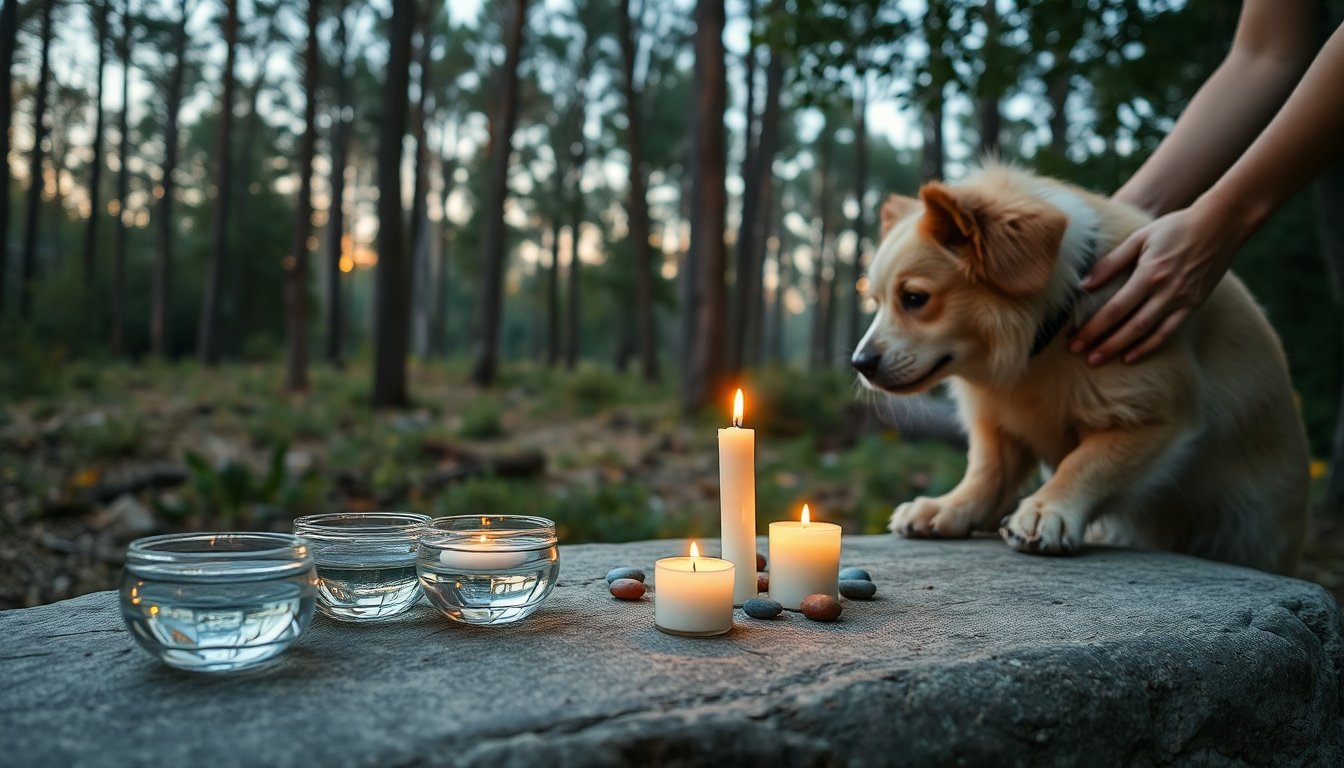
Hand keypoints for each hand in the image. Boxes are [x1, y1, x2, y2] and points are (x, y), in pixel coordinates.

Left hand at [1070, 204, 1238, 364]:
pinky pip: (1169, 332)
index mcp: (1150, 273)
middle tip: (1080, 355)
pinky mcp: (1194, 305)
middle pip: (1130, 326)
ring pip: (1148, 333)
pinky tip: (1131, 356)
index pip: (1116, 308)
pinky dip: (1149, 346)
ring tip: (1098, 360)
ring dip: (1121, 349)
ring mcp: (1183, 300)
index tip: (1074, 340)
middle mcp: (1167, 291)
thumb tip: (1083, 285)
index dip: (1093, 327)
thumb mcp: (1140, 237)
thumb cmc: (1176, 227)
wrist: (1222, 224)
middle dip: (1103, 344)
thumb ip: (1111, 262)